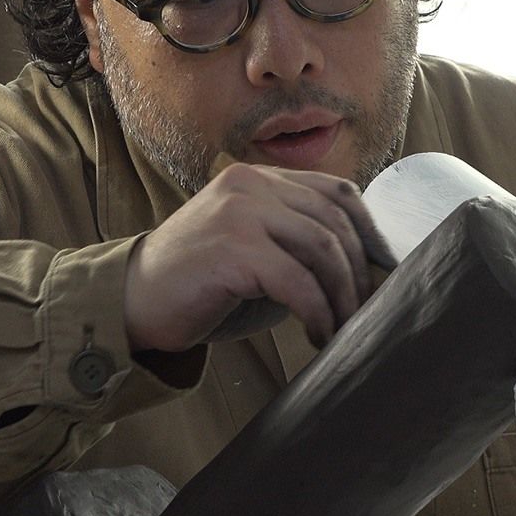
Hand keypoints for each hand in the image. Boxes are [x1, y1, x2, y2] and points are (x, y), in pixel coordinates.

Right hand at [124, 162, 384, 351]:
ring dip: (343, 297)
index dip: (369, 232)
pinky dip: (318, 313)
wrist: (132, 302)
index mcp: (256, 179)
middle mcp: (249, 184)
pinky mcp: (233, 248)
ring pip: (323, 248)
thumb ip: (296, 245)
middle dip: (359, 273)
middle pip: (335, 221)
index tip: (382, 272)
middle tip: (365, 314)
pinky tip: (318, 336)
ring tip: (344, 329)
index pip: (336, 192)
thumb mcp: (252, 250)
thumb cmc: (198, 286)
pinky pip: (299, 282)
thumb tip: (364, 272)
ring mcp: (240, 212)